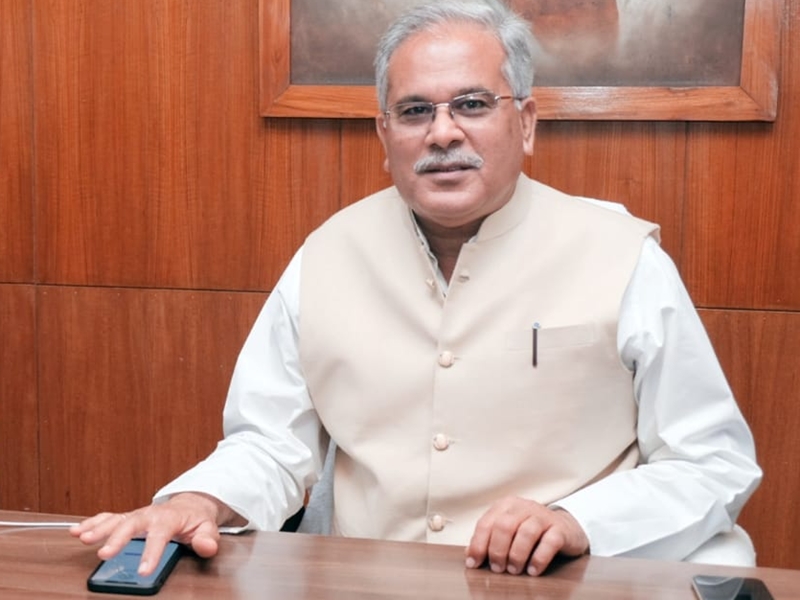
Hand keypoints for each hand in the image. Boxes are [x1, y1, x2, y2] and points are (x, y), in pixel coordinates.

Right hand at [70, 492, 237, 575]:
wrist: (190, 505)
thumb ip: (207, 538)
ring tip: (83, 538)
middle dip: (117, 538)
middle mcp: (150, 514)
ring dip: (98, 528)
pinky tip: (77, 531)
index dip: (151, 552)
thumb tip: (206, 546)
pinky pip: (108, 518)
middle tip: (104, 553)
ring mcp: (137, 515)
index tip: (143, 570)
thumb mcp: (207, 528)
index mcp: (169, 518)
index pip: (160, 534)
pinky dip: (92, 523)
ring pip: (116, 519)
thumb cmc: (196, 519)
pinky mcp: (127, 518)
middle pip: (132, 524)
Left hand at [464, 496, 588, 575]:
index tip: (474, 564)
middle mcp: (524, 507)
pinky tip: (532, 570)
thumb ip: (489, 540)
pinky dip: (538, 559)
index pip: (486, 523)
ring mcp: (543, 516)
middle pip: (504, 526)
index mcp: (506, 505)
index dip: (478, 545)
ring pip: (526, 533)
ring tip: (514, 570)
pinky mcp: (560, 529)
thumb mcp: (508, 531)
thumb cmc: (529, 531)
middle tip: (498, 569)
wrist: (564, 527)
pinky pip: (549, 542)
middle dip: (497, 550)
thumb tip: (470, 556)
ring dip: (517, 555)